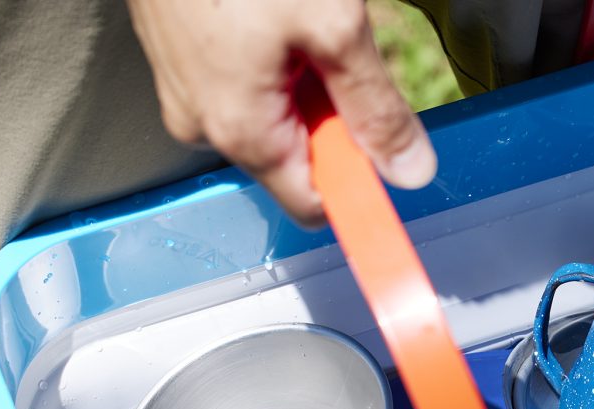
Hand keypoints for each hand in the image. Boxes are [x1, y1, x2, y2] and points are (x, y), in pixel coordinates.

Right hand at [127, 0, 435, 226]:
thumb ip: (374, 108)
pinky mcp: (182, 56)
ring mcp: (188, 90)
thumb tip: (410, 170)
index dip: (361, 186)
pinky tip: (273, 11)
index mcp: (242, 132)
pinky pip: (244, 79)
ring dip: (304, 77)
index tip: (395, 159)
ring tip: (298, 18)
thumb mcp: (332, 30)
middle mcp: (206, 125)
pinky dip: (274, 55)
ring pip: (272, 112)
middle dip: (333, 115)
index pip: (314, 204)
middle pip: (297, 155)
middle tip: (340, 49)